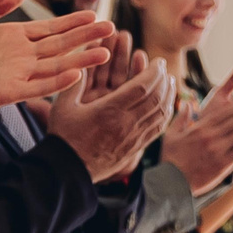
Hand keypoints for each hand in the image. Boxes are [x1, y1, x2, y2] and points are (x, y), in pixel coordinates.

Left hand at [0, 0, 114, 118]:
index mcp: (14, 37)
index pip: (50, 28)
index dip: (72, 22)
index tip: (95, 13)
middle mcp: (22, 57)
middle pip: (61, 45)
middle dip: (86, 37)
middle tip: (112, 29)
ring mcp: (18, 75)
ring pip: (56, 66)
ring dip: (80, 60)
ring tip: (105, 52)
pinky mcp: (8, 93)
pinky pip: (37, 87)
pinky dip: (56, 82)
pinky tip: (75, 74)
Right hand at [45, 56, 176, 180]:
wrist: (68, 170)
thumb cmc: (63, 137)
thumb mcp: (63, 106)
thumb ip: (75, 83)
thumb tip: (82, 62)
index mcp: (109, 111)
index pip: (142, 86)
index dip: (154, 72)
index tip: (159, 62)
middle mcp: (126, 124)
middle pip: (156, 98)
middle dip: (164, 80)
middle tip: (164, 68)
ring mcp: (133, 137)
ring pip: (161, 113)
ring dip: (169, 95)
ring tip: (170, 83)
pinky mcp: (135, 148)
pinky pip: (158, 128)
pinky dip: (166, 113)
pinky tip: (166, 105)